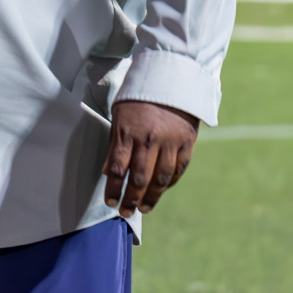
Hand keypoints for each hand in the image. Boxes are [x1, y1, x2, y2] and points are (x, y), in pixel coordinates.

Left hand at [102, 100, 198, 216]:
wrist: (170, 81)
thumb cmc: (137, 100)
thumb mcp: (119, 117)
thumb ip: (115, 145)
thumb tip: (106, 172)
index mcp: (127, 132)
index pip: (117, 167)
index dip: (112, 188)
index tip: (109, 202)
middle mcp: (149, 139)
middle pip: (139, 178)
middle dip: (131, 198)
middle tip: (125, 212)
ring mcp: (170, 142)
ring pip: (160, 178)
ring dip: (151, 197)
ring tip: (143, 208)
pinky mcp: (187, 143)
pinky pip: (178, 170)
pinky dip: (169, 184)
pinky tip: (160, 191)